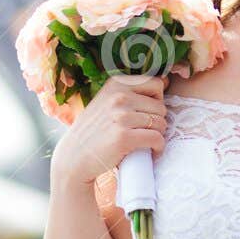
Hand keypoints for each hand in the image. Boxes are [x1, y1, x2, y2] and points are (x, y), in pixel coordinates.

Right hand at [50, 73, 167, 188]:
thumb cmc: (94, 130)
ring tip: (147, 142)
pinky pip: (156, 138)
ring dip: (158, 135)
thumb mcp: (106, 101)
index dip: (156, 100)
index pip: (156, 84)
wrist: (74, 157)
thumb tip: (165, 81)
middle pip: (161, 106)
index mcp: (116, 84)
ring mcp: (121, 117)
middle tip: (146, 131)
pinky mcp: (124, 137)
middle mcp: (119, 97)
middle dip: (157, 120)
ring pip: (161, 123)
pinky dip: (158, 147)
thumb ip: (129, 92)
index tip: (147, 113)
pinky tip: (152, 151)